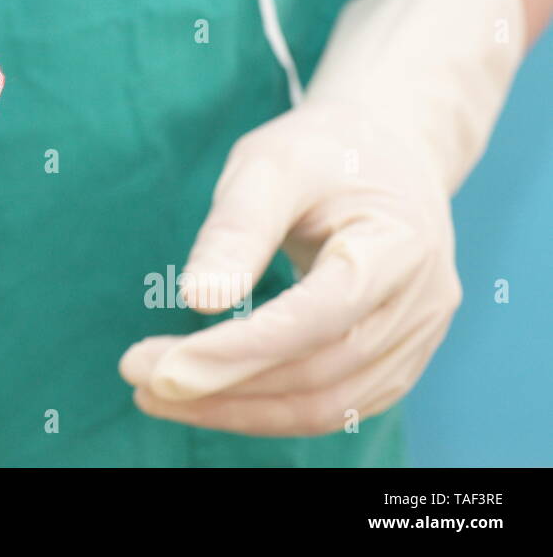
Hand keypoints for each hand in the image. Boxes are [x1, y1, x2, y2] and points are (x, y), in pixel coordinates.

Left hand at [120, 101, 457, 434]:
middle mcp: (422, 302)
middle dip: (222, 385)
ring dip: (238, 409)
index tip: (161, 369)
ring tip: (159, 394)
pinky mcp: (399, 358)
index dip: (240, 351)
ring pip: (326, 404)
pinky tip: (211, 396)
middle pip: (319, 371)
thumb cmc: (321, 151)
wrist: (390, 149)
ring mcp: (418, 337)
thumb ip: (237, 229)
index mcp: (399, 244)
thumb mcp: (270, 165)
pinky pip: (335, 406)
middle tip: (137, 374)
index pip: (319, 317)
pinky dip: (269, 410)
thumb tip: (198, 300)